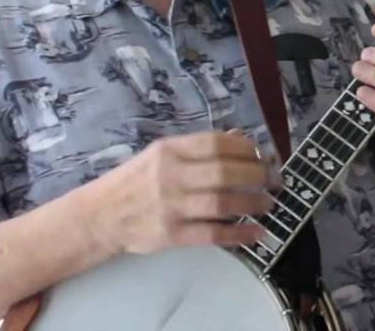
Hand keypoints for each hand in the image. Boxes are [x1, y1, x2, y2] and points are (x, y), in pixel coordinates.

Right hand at [92, 131, 275, 254]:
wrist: (98, 216)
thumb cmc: (136, 181)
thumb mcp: (161, 154)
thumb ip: (200, 148)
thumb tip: (242, 139)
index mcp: (169, 150)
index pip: (217, 144)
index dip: (248, 149)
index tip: (265, 156)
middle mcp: (170, 175)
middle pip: (224, 173)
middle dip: (258, 176)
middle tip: (275, 181)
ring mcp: (170, 206)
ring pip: (222, 203)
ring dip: (253, 203)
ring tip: (269, 204)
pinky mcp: (170, 235)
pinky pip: (212, 234)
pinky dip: (239, 234)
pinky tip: (257, 233)